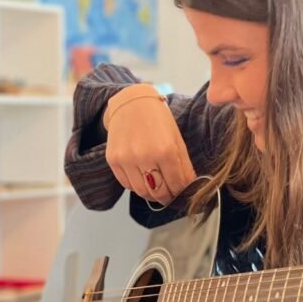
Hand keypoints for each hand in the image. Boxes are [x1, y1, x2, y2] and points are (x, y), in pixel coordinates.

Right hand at [104, 88, 195, 204]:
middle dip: (167, 197)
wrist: (131, 103)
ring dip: (151, 194)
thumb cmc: (158, 119)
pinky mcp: (113, 160)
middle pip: (158, 192)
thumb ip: (184, 165)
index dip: (182, 193)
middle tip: (171, 196)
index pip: (176, 185)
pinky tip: (142, 178)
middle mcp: (144, 156)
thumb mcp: (177, 139)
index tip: (183, 194)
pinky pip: (126, 184)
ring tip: (157, 189)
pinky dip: (136, 186)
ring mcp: (126, 159)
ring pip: (141, 192)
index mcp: (165, 150)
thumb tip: (189, 187)